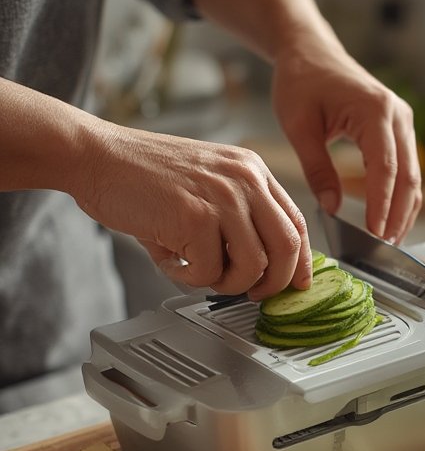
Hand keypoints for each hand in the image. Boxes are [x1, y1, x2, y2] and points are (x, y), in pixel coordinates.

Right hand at [74, 124, 312, 297]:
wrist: (97, 156)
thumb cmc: (144, 175)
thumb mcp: (206, 183)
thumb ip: (238, 218)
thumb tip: (262, 270)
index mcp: (251, 169)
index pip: (296, 222)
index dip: (301, 262)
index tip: (297, 284)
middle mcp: (244, 179)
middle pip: (287, 248)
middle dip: (273, 284)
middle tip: (253, 294)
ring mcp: (222, 196)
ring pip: (253, 266)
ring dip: (227, 283)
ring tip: (200, 271)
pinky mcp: (195, 217)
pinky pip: (210, 271)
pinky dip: (189, 277)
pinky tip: (171, 259)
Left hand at [271, 38, 421, 242]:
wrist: (311, 51)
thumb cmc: (301, 81)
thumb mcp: (299, 126)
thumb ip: (317, 168)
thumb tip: (331, 208)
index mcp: (374, 110)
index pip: (385, 168)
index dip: (381, 204)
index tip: (374, 233)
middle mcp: (397, 115)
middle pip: (408, 176)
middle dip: (398, 215)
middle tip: (384, 246)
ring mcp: (403, 122)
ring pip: (413, 176)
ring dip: (404, 210)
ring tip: (389, 239)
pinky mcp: (399, 129)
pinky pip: (407, 168)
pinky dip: (401, 196)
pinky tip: (390, 218)